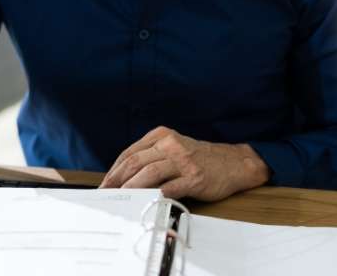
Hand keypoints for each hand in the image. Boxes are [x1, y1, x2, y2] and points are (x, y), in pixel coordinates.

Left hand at [100, 126, 270, 201]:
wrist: (232, 163)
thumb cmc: (198, 159)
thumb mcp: (173, 149)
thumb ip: (151, 157)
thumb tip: (122, 179)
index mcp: (161, 136)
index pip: (129, 153)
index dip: (114, 170)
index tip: (104, 184)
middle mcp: (170, 145)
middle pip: (135, 162)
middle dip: (116, 180)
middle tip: (105, 194)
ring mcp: (183, 161)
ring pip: (149, 173)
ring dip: (131, 188)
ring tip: (120, 199)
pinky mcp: (194, 177)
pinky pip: (170, 187)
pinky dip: (157, 194)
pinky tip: (147, 201)